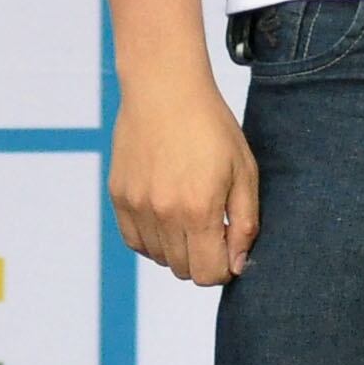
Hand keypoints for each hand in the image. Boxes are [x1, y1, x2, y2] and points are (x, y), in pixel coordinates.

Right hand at [109, 66, 258, 285]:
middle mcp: (163, 215)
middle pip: (183, 270)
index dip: (224, 268)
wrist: (164, 91)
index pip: (208, 274)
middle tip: (213, 226)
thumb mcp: (244, 170)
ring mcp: (137, 208)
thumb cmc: (211, 127)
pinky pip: (136, 242)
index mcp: (199, 210)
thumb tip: (237, 264)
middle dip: (204, 258)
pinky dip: (153, 238)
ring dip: (178, 248)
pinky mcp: (119, 198)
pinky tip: (167, 212)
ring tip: (190, 211)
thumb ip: (244, 222)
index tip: (230, 247)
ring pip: (159, 258)